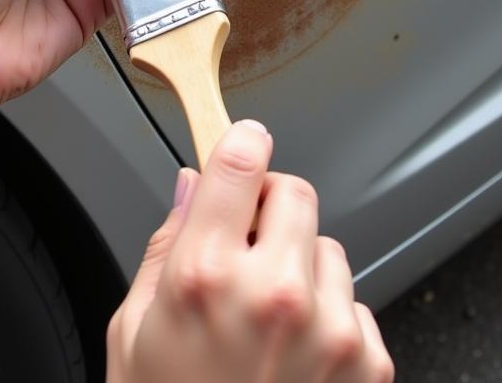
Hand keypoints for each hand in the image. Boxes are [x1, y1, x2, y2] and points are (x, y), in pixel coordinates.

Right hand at [107, 122, 393, 382]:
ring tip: (268, 316)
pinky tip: (295, 352)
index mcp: (205, 274)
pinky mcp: (366, 363)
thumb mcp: (134, 329)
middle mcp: (273, 293)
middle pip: (295, 190)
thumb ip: (166, 244)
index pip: (241, 161)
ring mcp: (328, 329)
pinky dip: (330, 314)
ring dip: (302, 264)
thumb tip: (192, 186)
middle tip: (247, 245)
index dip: (243, 141)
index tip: (243, 141)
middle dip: (271, 207)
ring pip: (328, 245)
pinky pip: (356, 300)